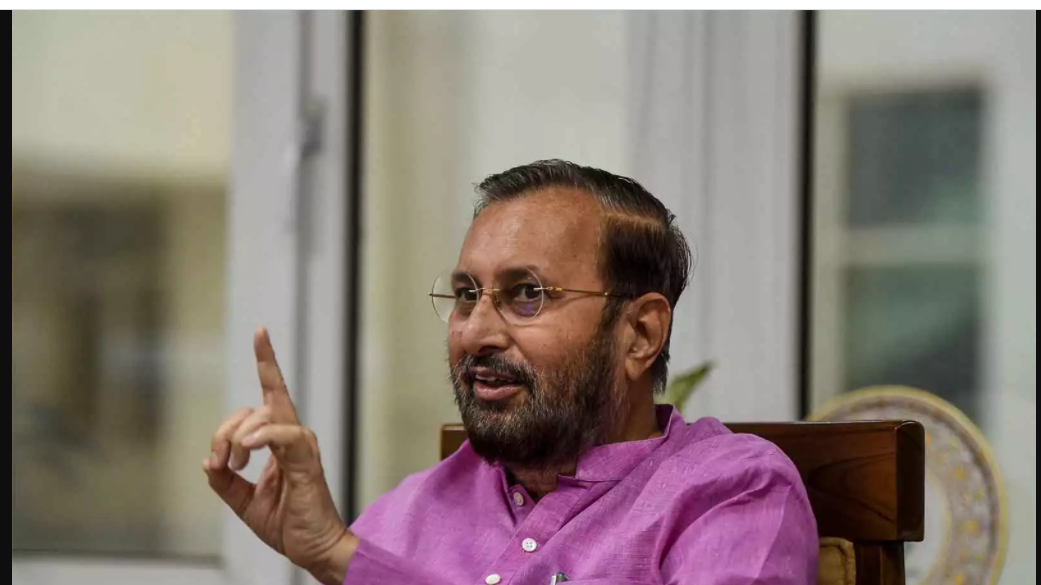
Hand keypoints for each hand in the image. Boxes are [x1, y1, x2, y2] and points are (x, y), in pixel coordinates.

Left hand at [204, 328, 355, 583]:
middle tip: (221, 463)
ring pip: (262, 417)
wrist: (313, 549)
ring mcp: (302, 445)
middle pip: (254, 407)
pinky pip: (282, 435)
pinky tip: (247, 451)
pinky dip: (260, 437)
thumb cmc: (288, 522)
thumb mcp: (243, 501)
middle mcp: (294, 436)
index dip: (266, 361)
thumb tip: (208, 460)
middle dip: (226, 431)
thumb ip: (224, 480)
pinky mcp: (305, 460)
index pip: (273, 391)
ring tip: (234, 467)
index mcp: (282, 441)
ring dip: (237, 440)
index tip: (261, 332)